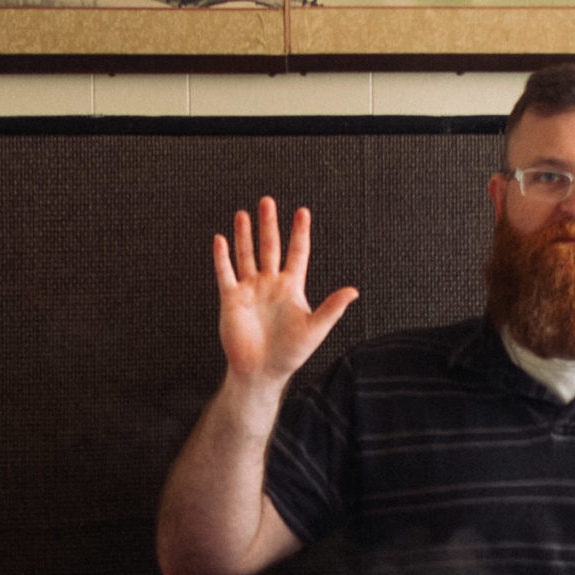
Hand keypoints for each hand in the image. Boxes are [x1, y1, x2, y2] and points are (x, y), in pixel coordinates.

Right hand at [214, 198, 358, 386]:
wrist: (261, 372)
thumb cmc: (289, 354)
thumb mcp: (315, 329)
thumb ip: (332, 308)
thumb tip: (354, 291)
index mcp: (291, 288)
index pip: (297, 253)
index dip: (300, 232)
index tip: (302, 211)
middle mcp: (270, 284)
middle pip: (269, 247)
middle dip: (269, 225)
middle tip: (268, 201)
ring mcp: (250, 290)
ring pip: (246, 255)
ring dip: (244, 235)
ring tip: (244, 213)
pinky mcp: (231, 299)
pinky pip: (225, 273)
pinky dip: (222, 257)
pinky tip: (220, 240)